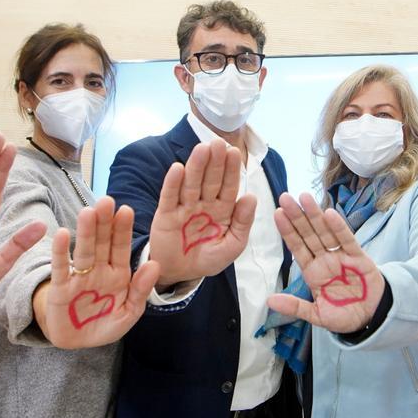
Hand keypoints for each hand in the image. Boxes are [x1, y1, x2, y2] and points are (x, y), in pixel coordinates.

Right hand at [36, 197, 159, 348]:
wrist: (79, 343)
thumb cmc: (106, 324)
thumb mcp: (130, 312)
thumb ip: (141, 290)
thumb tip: (155, 264)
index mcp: (119, 274)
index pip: (122, 247)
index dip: (123, 230)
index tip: (126, 210)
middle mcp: (99, 270)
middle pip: (103, 243)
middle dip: (105, 223)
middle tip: (107, 200)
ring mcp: (80, 277)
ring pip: (84, 250)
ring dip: (86, 232)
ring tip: (88, 212)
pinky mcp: (61, 287)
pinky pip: (61, 267)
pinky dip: (61, 251)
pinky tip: (62, 234)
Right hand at [146, 140, 255, 285]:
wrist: (180, 275)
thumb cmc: (207, 258)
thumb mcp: (232, 245)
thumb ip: (242, 223)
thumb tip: (251, 197)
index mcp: (222, 209)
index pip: (228, 186)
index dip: (231, 170)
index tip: (235, 152)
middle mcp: (204, 204)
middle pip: (210, 180)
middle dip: (215, 162)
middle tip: (218, 142)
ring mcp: (184, 207)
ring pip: (191, 184)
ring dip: (196, 166)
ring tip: (201, 149)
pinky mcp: (166, 214)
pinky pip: (170, 197)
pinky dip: (173, 183)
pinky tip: (177, 168)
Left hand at [267, 193, 385, 333]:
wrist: (372, 317)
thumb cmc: (344, 315)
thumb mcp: (318, 315)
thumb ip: (296, 307)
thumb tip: (269, 301)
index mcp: (313, 272)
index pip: (297, 248)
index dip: (288, 231)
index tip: (277, 214)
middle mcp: (325, 260)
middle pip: (309, 235)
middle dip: (297, 217)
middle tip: (285, 197)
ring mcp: (341, 257)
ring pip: (326, 232)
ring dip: (315, 215)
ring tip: (304, 197)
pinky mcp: (358, 257)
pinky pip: (347, 240)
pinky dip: (339, 227)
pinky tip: (330, 213)